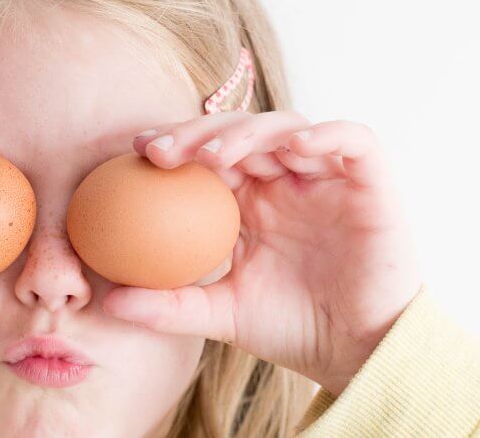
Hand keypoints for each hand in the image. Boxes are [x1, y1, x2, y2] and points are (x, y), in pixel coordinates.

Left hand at [103, 110, 420, 395]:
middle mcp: (287, 179)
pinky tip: (294, 147)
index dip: (175, 143)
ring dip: (249, 132)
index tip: (136, 153)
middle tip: (162, 151)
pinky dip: (326, 134)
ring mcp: (327, 176)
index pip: (209, 155)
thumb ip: (169, 306)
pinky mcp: (371, 181)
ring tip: (215, 155)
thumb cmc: (293, 330)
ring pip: (287, 127)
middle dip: (198, 132)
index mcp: (251, 200)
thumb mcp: (221, 315)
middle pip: (240, 132)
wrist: (358, 353)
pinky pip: (353, 140)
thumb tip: (107, 304)